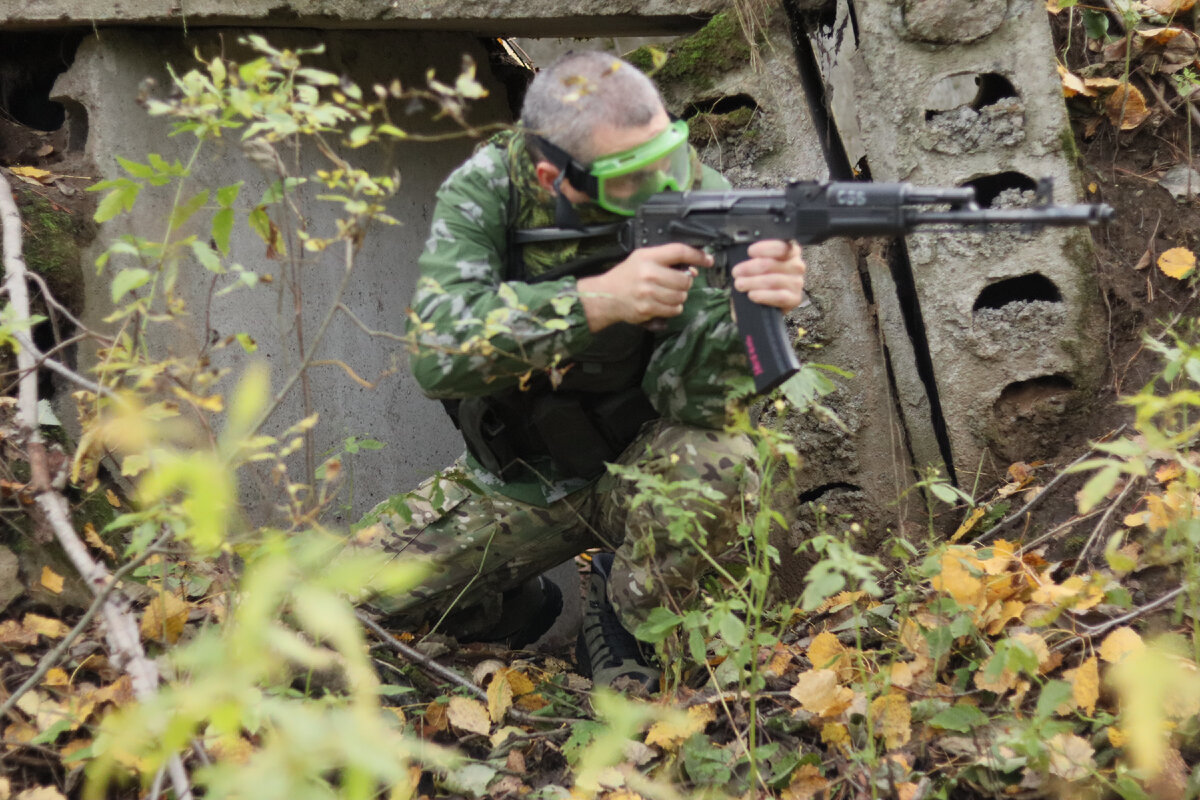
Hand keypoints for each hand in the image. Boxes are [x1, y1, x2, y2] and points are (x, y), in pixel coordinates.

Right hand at [577, 243, 712, 331]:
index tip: (708, 260)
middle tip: (676, 283)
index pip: (679, 252)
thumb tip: (693, 270)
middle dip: (685, 283)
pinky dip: (673, 308)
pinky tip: (663, 303)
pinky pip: (673, 310)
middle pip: (684, 279)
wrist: (606, 295)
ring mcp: (647, 293)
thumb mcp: (643, 259)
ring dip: (679, 297)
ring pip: (681, 296)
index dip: (698, 256)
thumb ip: (667, 261)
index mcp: (648, 256)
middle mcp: (648, 273)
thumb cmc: (627, 276)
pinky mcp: (647, 309)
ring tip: (668, 294)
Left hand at [731, 239, 806, 310]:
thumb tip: (743, 253)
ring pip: (773, 280)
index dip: (764, 248)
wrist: (766, 301)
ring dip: (752, 282)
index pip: (781, 246)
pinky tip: (752, 295)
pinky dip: (763, 295)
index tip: (750, 252)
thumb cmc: (762, 277)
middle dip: (749, 268)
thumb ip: (757, 256)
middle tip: (737, 272)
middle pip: (771, 264)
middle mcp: (796, 266)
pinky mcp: (795, 298)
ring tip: (740, 284)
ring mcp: (797, 283)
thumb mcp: (760, 262)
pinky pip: (779, 296)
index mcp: (790, 252)